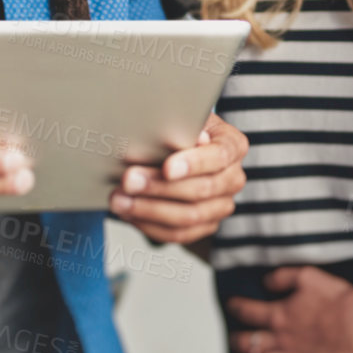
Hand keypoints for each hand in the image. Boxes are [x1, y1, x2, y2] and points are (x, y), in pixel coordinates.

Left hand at [110, 113, 247, 244]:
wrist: (181, 148)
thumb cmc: (181, 129)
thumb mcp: (183, 118)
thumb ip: (181, 126)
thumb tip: (181, 134)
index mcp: (233, 146)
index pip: (218, 156)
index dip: (193, 163)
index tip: (167, 168)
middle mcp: (233, 178)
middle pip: (201, 189)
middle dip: (160, 187)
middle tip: (128, 180)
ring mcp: (221, 206)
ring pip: (189, 216)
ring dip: (149, 209)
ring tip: (119, 200)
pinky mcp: (206, 226)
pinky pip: (179, 234)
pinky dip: (150, 225)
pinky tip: (128, 213)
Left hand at [225, 268, 352, 352]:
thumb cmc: (336, 296)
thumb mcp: (307, 275)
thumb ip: (282, 277)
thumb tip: (265, 282)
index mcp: (279, 314)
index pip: (247, 312)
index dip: (236, 307)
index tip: (232, 305)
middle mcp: (281, 338)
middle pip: (246, 344)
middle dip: (235, 341)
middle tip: (233, 339)